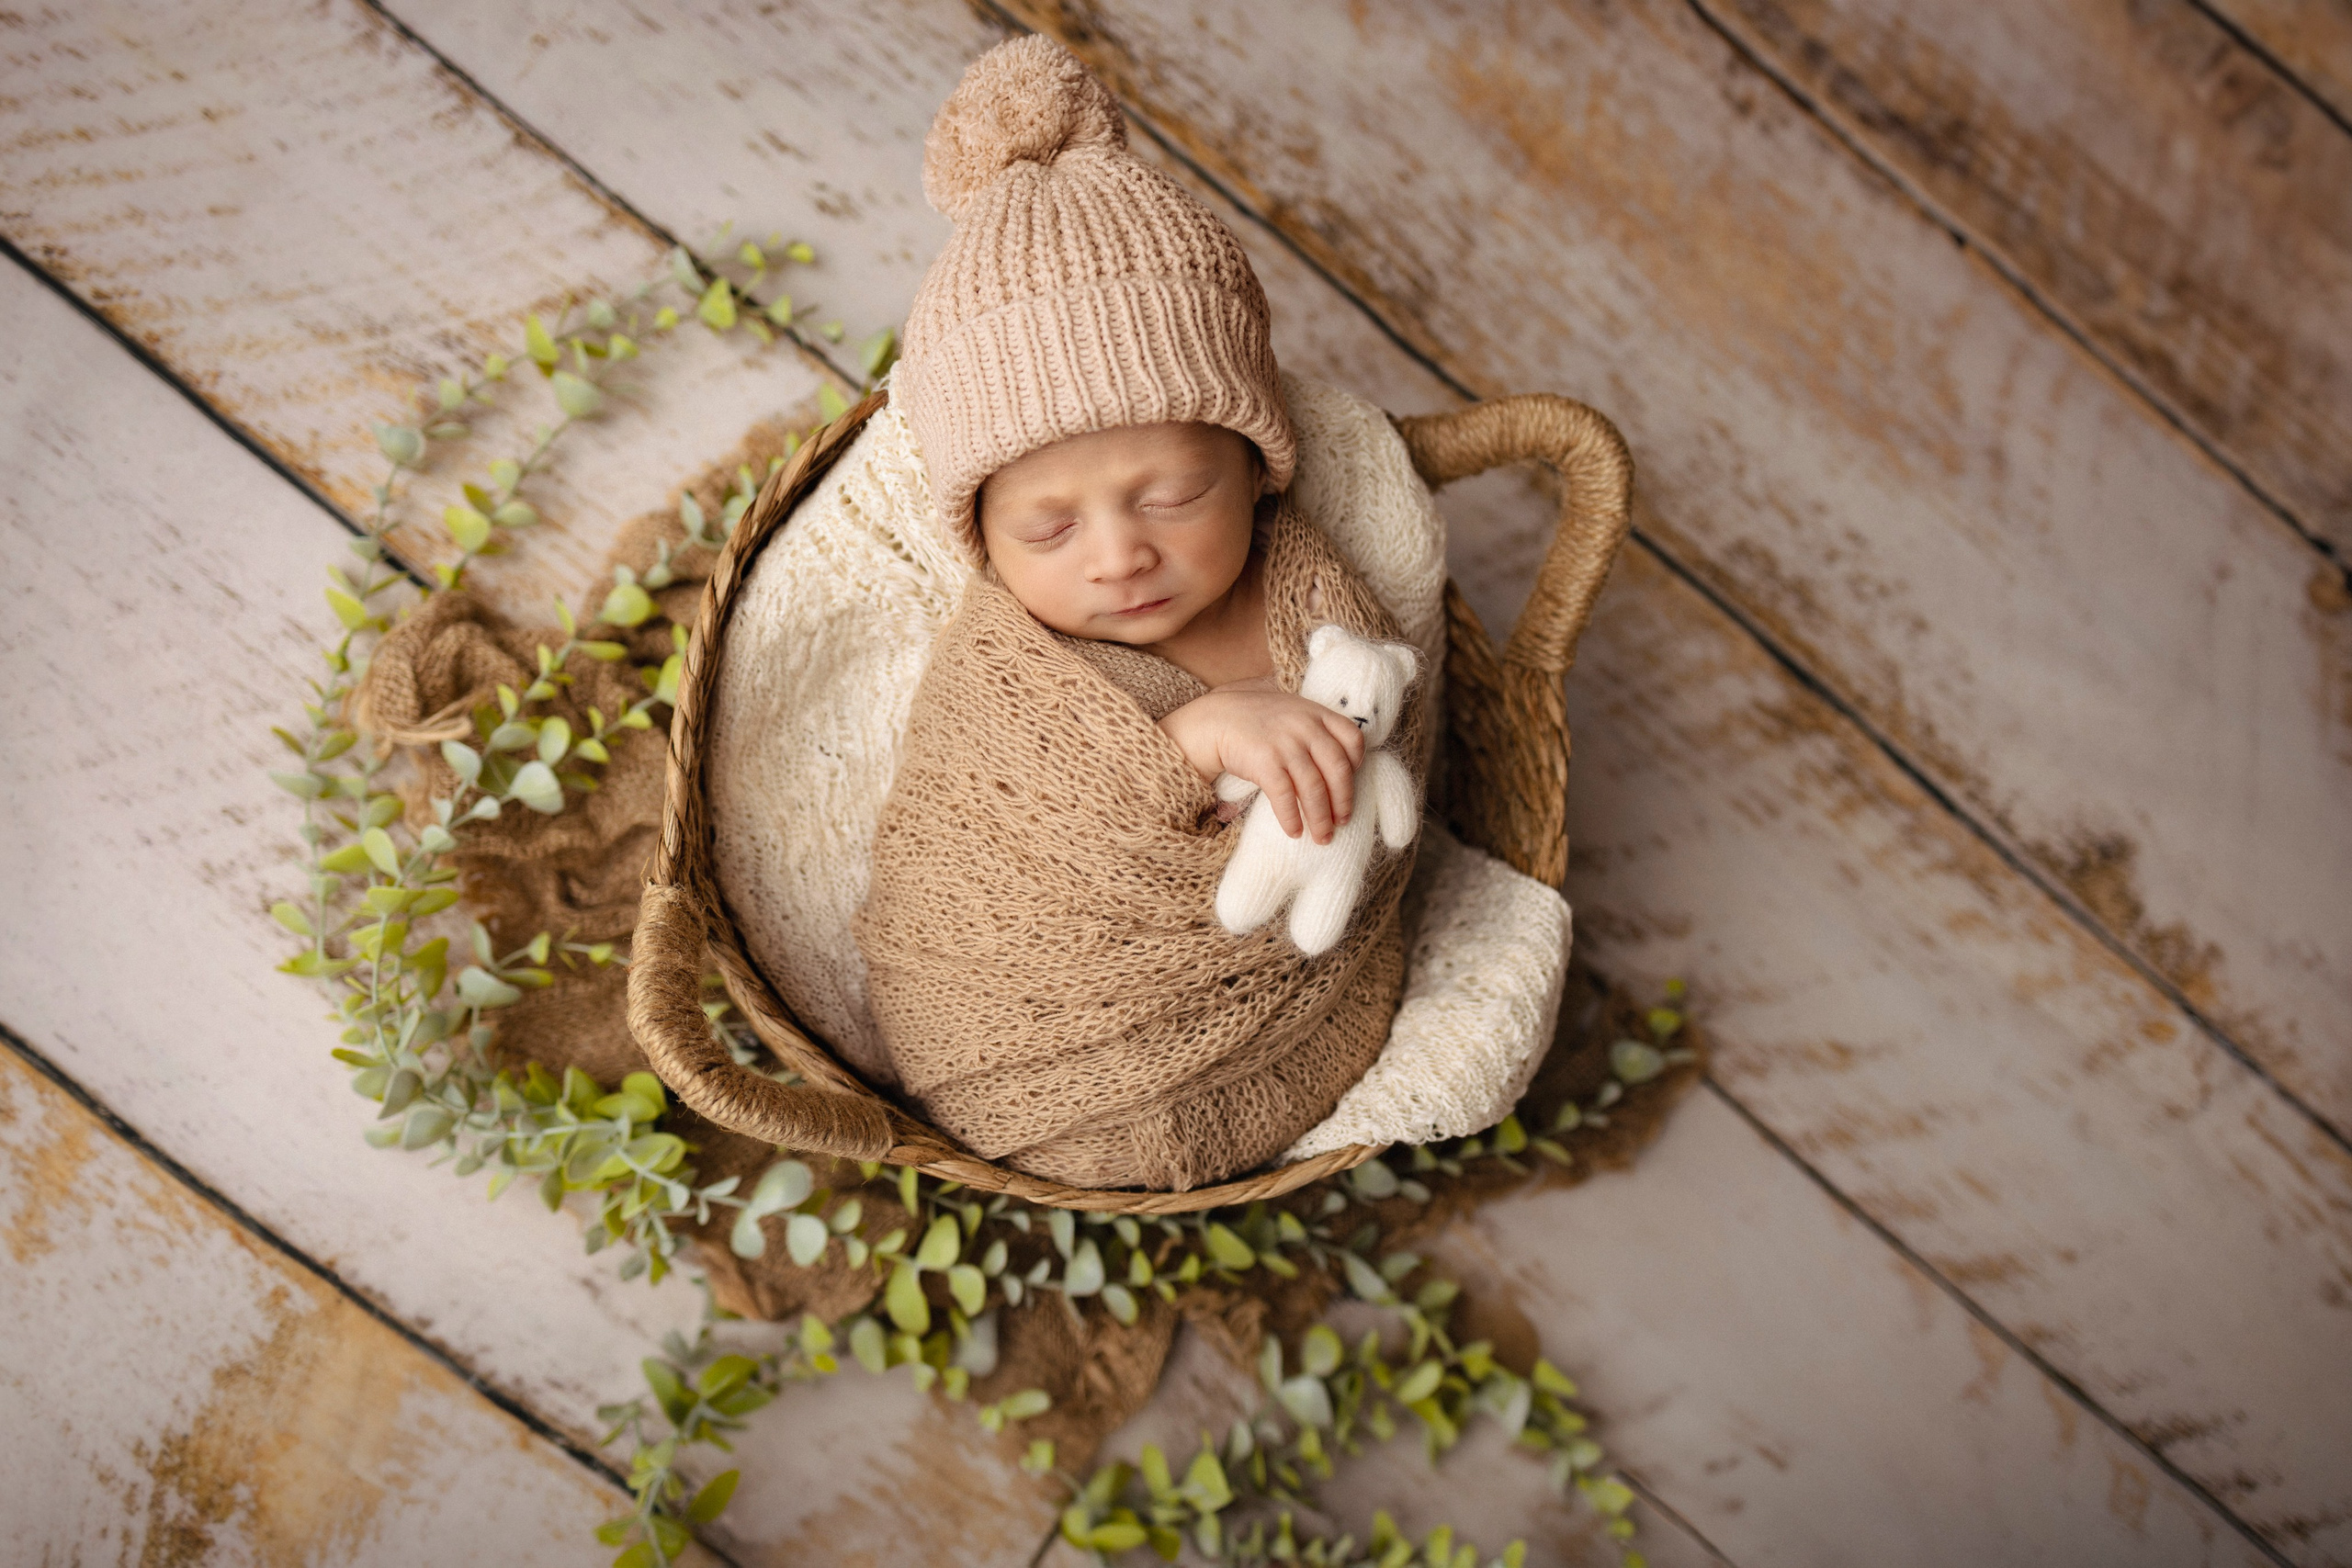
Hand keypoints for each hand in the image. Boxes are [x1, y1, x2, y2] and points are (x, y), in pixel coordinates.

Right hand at [1161, 688, 1364, 843]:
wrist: (1215, 720)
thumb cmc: (1255, 721)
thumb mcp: (1291, 712)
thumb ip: (1314, 728)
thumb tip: (1338, 765)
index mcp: (1316, 713)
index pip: (1352, 739)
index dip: (1357, 765)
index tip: (1351, 783)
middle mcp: (1305, 727)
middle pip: (1338, 769)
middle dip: (1343, 801)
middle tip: (1341, 822)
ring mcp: (1285, 744)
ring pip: (1314, 788)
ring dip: (1320, 818)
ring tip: (1322, 837)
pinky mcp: (1265, 762)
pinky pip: (1286, 797)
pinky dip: (1292, 818)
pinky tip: (1294, 832)